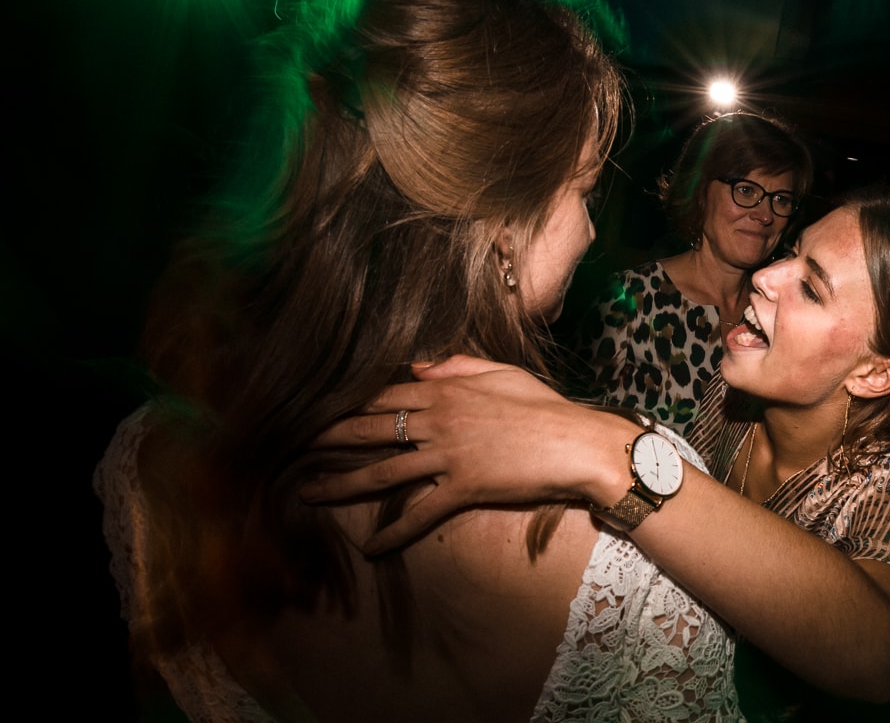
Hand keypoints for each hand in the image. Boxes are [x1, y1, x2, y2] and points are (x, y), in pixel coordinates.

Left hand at [302, 355, 638, 553]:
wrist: (575, 442)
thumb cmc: (544, 406)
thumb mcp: (501, 372)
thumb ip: (457, 364)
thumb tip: (420, 363)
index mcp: (446, 389)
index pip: (384, 393)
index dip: (347, 402)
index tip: (318, 408)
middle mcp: (439, 420)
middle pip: (371, 428)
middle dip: (327, 438)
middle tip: (291, 446)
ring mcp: (448, 455)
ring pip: (383, 470)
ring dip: (341, 484)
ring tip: (308, 493)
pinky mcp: (464, 487)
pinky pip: (421, 513)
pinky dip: (394, 532)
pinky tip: (370, 548)